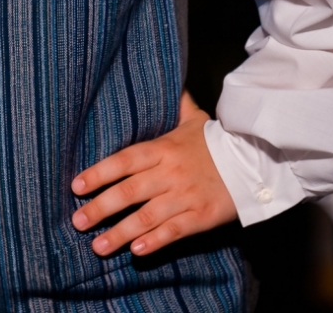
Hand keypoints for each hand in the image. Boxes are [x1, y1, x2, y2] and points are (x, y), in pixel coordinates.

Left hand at [70, 92, 237, 257]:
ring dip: (120, 232)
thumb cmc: (217, 142)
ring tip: (97, 246)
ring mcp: (185, 196)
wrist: (256, 160)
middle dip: (100, 208)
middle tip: (76, 221)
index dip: (98, 173)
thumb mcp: (194, 119)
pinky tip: (136, 251)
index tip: (76, 187)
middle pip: (129, 191)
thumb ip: (176, 105)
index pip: (123, 160)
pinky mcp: (202, 216)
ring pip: (147, 216)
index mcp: (164, 148)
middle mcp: (170, 173)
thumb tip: (168, 82)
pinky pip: (174, 231)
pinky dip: (155, 241)